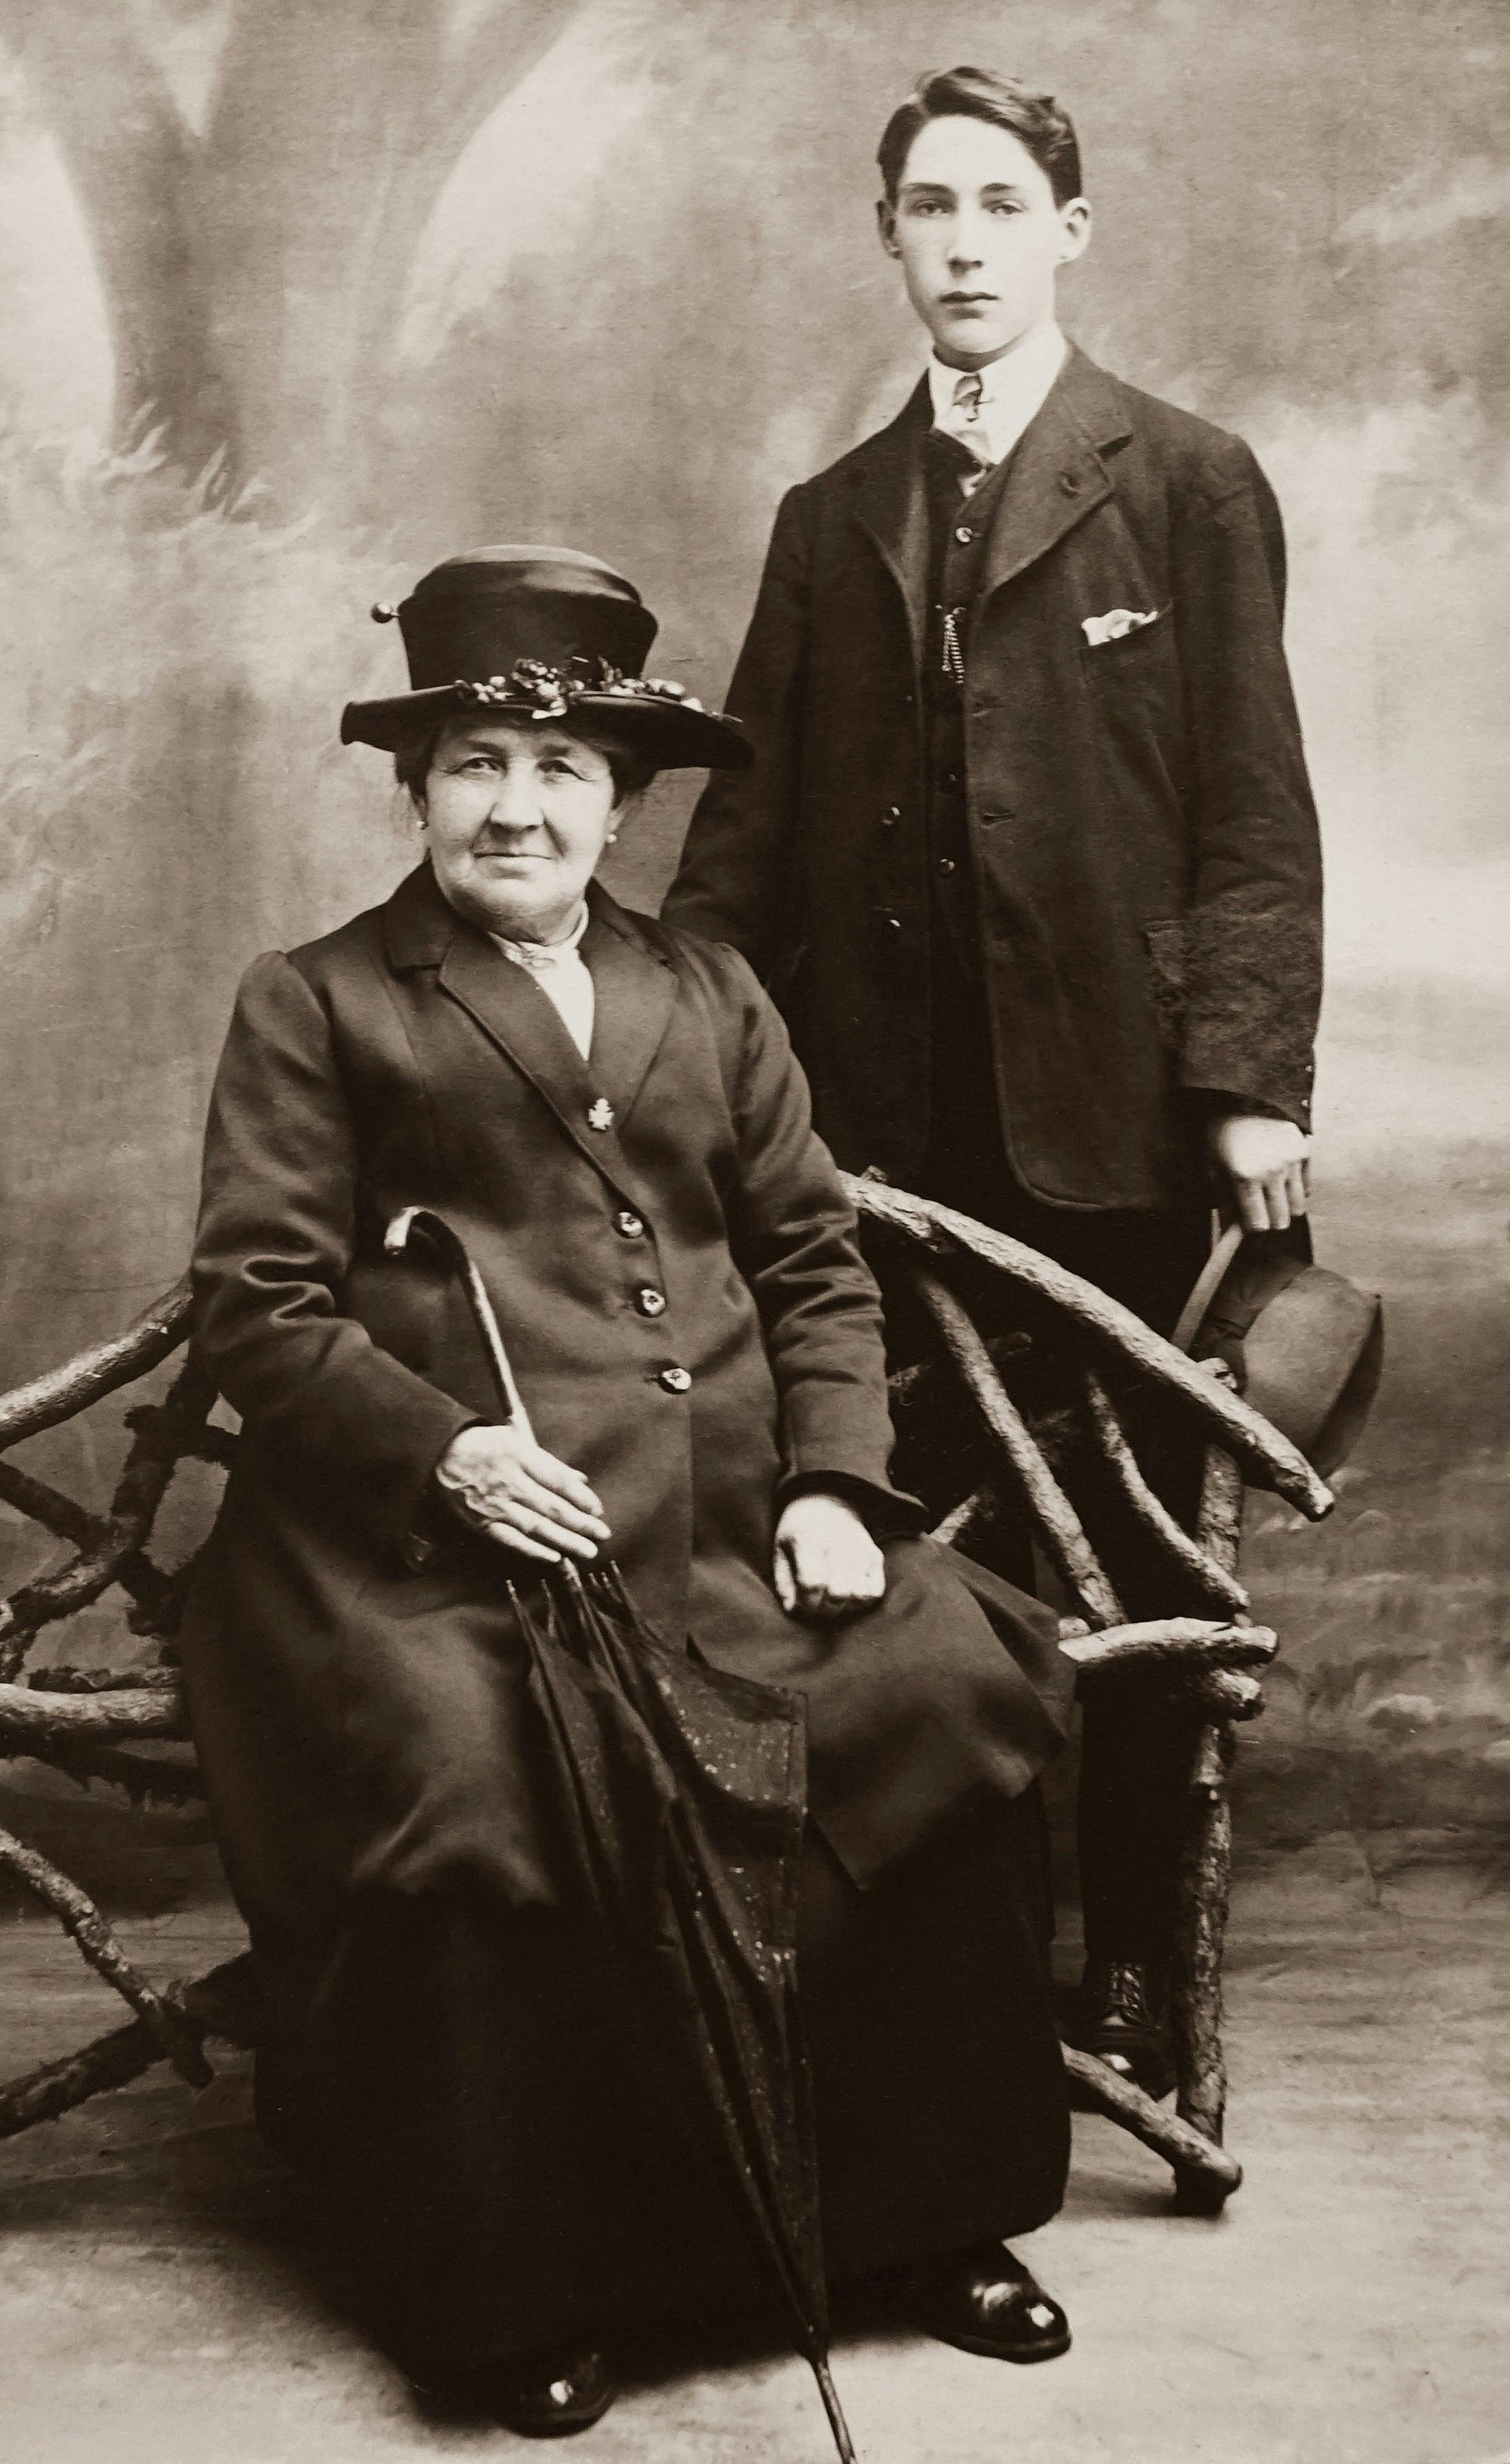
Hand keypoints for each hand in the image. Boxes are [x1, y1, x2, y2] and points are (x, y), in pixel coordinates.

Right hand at [435, 1424, 610, 1564]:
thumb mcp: (516, 1441)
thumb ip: (549, 1463)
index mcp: (519, 1455)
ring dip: (565, 1540)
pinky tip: (554, 1557)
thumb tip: (579, 1480)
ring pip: (536, 1526)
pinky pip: (511, 1540)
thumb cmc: (484, 1445)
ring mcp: (494, 1504)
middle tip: (602, 1535)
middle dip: (581, 1523)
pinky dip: (533, 1550)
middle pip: (552, 1506)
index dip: (580, 1496)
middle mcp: (508, 1481)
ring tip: (587, 1551)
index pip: (557, 1479)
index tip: (598, 1509)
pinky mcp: (482, 1522)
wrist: (440, 1454)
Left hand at [772, 1493, 886, 1621]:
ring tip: (829, 1602)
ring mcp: (862, 1549)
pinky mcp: (876, 1556)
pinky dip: (861, 1602)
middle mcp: (839, 1542)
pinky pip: (874, 1593)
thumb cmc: (798, 1530)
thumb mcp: (780, 1551)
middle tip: (814, 1608)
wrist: (827, 1501)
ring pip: (859, 1596)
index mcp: (809, 1538)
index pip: (812, 1584)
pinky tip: (846, 1597)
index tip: (798, 1607)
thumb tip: (795, 1611)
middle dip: (824, 1610)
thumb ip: (784, 1584)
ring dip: (843, 1609)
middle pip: (838, 1593)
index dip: (805, 1605)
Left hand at [1208, 1112, 1310, 1233]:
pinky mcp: (1304, 1151)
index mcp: (1245, 1178)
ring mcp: (1291, 1161)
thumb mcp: (1213, 1169)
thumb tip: (1229, 1236)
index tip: (1248, 1222)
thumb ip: (1225, 1205)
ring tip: (1270, 1195)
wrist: (1241, 1097)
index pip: (1259, 1225)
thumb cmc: (1221, 1136)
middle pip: (1282, 1222)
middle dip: (1270, 1221)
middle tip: (1260, 1211)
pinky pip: (1307, 1188)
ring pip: (1298, 1208)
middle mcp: (1272, 1171)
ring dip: (1285, 1208)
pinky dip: (1295, 1190)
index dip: (1252, 1228)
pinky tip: (1281, 1178)